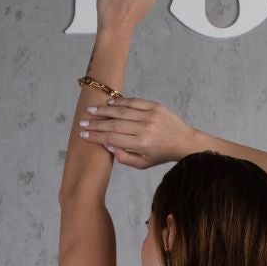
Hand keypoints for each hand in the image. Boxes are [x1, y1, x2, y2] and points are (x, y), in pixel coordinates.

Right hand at [77, 97, 203, 168]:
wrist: (184, 141)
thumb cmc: (161, 154)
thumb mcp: (142, 164)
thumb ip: (123, 157)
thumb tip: (107, 144)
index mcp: (141, 144)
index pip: (113, 138)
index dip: (96, 136)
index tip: (84, 134)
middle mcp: (145, 128)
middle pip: (114, 124)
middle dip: (96, 123)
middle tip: (82, 122)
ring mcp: (150, 115)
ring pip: (122, 111)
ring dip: (104, 110)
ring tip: (91, 110)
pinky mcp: (155, 106)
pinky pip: (134, 102)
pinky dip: (120, 101)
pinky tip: (108, 103)